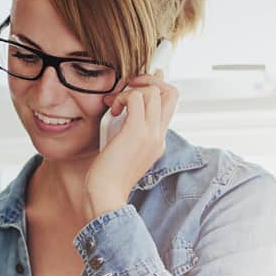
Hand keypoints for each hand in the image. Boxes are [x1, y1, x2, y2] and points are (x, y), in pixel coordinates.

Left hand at [82, 69, 178, 222]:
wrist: (105, 196)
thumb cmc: (108, 177)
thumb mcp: (123, 150)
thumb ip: (128, 131)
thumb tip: (123, 109)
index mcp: (157, 141)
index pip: (170, 104)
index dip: (158, 85)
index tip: (141, 80)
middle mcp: (158, 136)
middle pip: (170, 92)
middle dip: (150, 80)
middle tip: (130, 84)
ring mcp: (150, 133)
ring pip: (154, 91)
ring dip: (132, 89)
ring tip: (117, 103)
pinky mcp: (136, 132)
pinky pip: (136, 98)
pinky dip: (123, 97)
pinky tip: (114, 109)